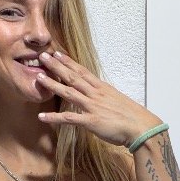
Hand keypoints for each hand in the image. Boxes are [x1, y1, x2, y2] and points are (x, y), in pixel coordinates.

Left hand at [34, 47, 162, 146]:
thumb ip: (106, 98)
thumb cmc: (133, 116)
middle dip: (56, 66)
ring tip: (38, 77)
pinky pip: (69, 118)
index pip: (83, 71)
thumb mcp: (118, 101)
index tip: (58, 53)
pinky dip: (54, 118)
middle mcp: (96, 94)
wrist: (141, 127)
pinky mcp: (90, 120)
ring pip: (68, 92)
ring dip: (52, 84)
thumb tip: (101, 98)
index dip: (69, 62)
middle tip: (43, 56)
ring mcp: (92, 106)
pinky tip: (42, 116)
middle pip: (73, 77)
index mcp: (102, 88)